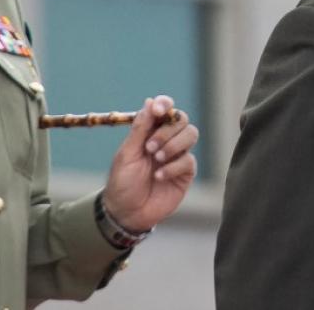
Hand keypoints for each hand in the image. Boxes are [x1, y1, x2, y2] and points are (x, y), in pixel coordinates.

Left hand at [102, 95, 198, 231]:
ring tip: (156, 159)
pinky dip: (173, 167)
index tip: (157, 111)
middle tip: (149, 147)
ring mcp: (177, 155)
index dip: (164, 104)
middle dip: (166, 131)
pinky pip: (188, 160)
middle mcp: (166, 140)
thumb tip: (150, 102)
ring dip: (172, 145)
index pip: (164, 108)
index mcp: (149, 131)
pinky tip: (159, 177)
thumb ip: (140, 128)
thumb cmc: (123, 181)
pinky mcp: (185, 173)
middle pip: (181, 119)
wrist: (127, 212)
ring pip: (191, 134)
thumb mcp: (127, 153)